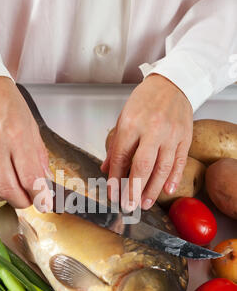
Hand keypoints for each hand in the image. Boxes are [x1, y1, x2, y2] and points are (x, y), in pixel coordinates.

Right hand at [0, 77, 50, 208]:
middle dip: (21, 201)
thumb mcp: (31, 127)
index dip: (39, 197)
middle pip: (9, 190)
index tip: (43, 203)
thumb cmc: (8, 104)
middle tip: (26, 199)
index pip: (31, 179)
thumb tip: (44, 182)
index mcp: (18, 137)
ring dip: (0, 198)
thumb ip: (38, 157)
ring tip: (7, 192)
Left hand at [101, 74, 192, 209]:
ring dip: (153, 189)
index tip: (113, 194)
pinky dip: (174, 178)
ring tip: (145, 203)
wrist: (172, 84)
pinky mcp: (185, 137)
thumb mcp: (123, 118)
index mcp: (131, 124)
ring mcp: (171, 134)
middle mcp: (152, 129)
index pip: (121, 157)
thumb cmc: (145, 101)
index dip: (115, 178)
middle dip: (134, 189)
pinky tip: (167, 190)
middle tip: (129, 206)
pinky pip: (180, 161)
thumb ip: (116, 146)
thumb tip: (106, 169)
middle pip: (143, 165)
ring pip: (162, 167)